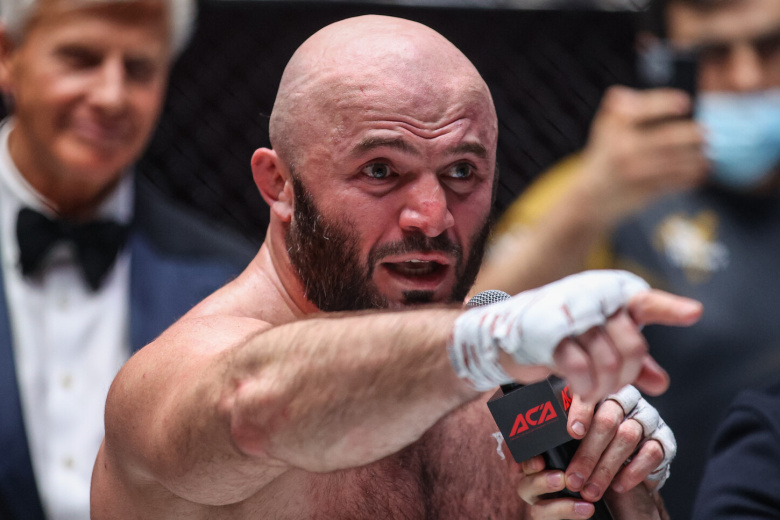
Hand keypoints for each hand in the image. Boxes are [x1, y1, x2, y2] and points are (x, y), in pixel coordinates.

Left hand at [517, 393, 670, 518]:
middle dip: (588, 453)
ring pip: (627, 435)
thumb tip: (522, 445)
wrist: (622, 476)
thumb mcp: (566, 439)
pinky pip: (652, 451)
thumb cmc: (586, 450)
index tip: (572, 432)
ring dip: (606, 467)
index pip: (589, 391)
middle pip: (607, 418)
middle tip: (573, 478)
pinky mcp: (664, 439)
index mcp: (597, 390)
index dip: (581, 409)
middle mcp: (624, 399)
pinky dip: (633, 470)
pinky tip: (619, 485)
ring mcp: (646, 418)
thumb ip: (550, 433)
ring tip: (590, 490)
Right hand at [552, 286, 700, 403]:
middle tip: (614, 386)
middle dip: (628, 376)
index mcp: (609, 295)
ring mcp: (570, 317)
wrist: (508, 333)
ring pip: (608, 362)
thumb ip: (631, 360)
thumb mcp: (599, 343)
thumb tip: (662, 383)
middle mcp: (592, 300)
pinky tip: (582, 391)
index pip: (644, 302)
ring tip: (594, 391)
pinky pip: (581, 369)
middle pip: (633, 346)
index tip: (694, 313)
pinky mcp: (548, 336)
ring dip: (605, 387)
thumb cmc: (561, 335)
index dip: (670, 309)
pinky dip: (586, 387)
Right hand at [578, 85, 708, 223]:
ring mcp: (635, 172)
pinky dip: (692, 175)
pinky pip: (675, 181)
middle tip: (706, 131)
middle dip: (690, 134)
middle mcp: (624, 150)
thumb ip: (620, 108)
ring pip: (674, 162)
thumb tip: (633, 94)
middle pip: (665, 138)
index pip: (639, 110)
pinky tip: (701, 169)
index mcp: (614, 130)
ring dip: (696, 156)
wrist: (590, 199)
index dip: (664, 103)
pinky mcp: (645, 191)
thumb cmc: (604, 158)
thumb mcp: (604, 130)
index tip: (685, 102)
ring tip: (707, 151)